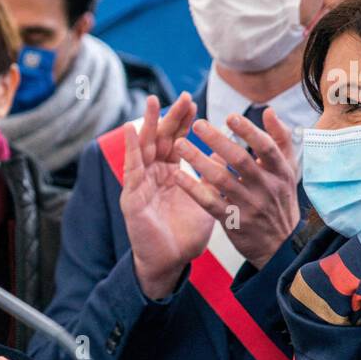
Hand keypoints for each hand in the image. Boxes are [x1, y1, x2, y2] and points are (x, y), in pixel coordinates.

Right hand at [120, 93, 214, 297]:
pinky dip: (130, 148)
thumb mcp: (206, 202)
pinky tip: (130, 129)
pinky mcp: (131, 196)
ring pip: (144, 147)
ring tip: (152, 101)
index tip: (193, 103)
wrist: (169, 263)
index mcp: (170, 175)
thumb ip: (213, 180)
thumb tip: (230, 156)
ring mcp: (141, 184)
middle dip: (170, 117)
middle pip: (161, 139)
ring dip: (147, 124)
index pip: (176, 141)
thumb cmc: (184, 236)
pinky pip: (131, 168)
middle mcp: (154, 175)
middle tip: (182, 96)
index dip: (184, 123)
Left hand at [173, 109, 299, 269]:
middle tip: (197, 125)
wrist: (280, 245)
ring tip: (179, 145)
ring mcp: (249, 206)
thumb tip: (269, 110)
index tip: (229, 116)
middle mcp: (266, 188)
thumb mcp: (288, 170)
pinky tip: (177, 176)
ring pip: (221, 180)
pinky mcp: (233, 221)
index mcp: (281, 172)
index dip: (249, 131)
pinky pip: (209, 202)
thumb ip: (280, 140)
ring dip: (198, 160)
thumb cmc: (280, 200)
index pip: (267, 148)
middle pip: (240, 160)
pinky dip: (193, 189)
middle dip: (217, 140)